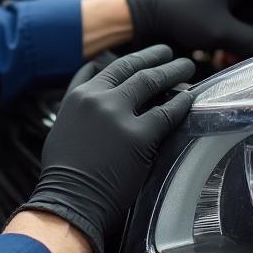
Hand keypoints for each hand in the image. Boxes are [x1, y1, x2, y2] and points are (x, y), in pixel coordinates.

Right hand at [18, 45, 193, 252]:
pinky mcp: (138, 137)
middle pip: (133, 69)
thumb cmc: (64, 170)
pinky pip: (165, 114)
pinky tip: (189, 100)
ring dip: (172, 72)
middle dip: (154, 57)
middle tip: (168, 52)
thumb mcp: (63, 123)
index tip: (146, 56)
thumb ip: (79, 99)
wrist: (69, 200)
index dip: (132, 59)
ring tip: (186, 66)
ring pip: (150, 82)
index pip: (111, 68)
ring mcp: (118, 116)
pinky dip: (180, 104)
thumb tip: (92, 74)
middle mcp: (98, 99)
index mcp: (80, 95)